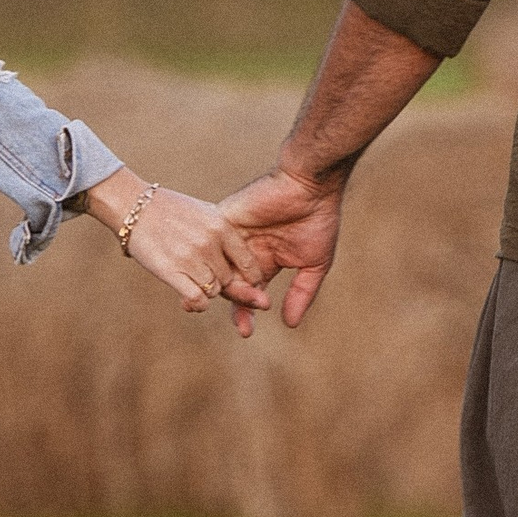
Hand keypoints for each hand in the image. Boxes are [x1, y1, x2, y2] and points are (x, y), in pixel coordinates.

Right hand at [83, 169, 273, 320]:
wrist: (132, 205)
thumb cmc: (169, 210)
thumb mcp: (203, 213)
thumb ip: (223, 234)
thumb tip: (244, 264)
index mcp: (221, 225)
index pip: (247, 262)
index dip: (247, 277)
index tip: (243, 283)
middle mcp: (209, 241)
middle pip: (229, 279)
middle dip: (220, 282)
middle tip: (206, 277)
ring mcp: (190, 257)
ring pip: (213, 291)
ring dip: (205, 291)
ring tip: (193, 281)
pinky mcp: (171, 270)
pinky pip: (197, 299)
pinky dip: (197, 305)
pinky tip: (190, 300)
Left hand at [215, 164, 344, 332]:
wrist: (311, 185)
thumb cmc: (318, 219)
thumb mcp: (313, 263)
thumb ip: (301, 293)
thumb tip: (289, 324)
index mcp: (264, 261)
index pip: (247, 293)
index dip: (244, 313)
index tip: (245, 332)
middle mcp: (245, 251)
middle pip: (227, 284)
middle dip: (230, 306)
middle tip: (234, 325)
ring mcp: (232, 235)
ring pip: (214, 266)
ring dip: (209, 285)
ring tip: (205, 304)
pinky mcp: (223, 219)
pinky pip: (206, 242)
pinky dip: (202, 258)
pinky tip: (199, 275)